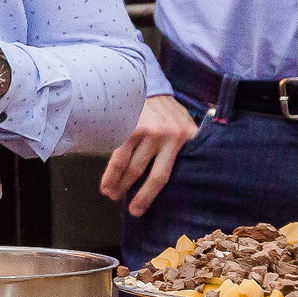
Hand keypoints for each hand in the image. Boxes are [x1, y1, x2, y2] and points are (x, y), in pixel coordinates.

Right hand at [100, 94, 199, 216]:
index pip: (167, 173)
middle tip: (133, 211)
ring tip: (113, 196)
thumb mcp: (186, 125)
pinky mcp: (130, 127)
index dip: (154, 193)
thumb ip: (187, 145)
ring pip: (131, 167)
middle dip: (139, 196)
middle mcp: (167, 136)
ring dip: (120, 185)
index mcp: (183, 138)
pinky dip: (111, 173)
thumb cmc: (169, 111)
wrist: (150, 85)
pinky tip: (106, 185)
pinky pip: (118, 156)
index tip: (146, 207)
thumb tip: (191, 175)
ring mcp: (147, 131)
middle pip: (149, 174)